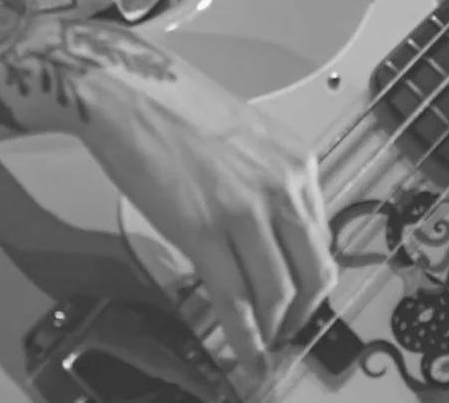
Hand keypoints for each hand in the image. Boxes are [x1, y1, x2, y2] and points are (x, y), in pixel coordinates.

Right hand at [71, 50, 336, 383]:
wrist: (126, 93)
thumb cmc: (176, 106)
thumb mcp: (247, 136)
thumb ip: (269, 180)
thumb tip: (272, 229)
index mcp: (298, 161)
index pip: (321, 236)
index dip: (311, 277)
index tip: (302, 295)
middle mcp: (283, 186)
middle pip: (311, 271)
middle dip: (303, 312)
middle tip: (287, 330)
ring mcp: (245, 211)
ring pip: (277, 292)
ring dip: (273, 328)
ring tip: (263, 345)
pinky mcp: (204, 233)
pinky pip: (235, 299)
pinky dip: (245, 337)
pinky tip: (246, 355)